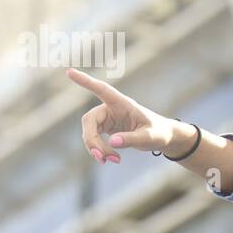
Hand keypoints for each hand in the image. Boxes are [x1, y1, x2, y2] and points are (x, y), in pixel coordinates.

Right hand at [66, 67, 181, 163]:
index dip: (86, 82)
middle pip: (89, 121)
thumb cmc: (159, 133)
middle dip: (92, 140)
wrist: (163, 137)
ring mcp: (107, 118)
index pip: (101, 90)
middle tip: (101, 157)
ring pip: (89, 132)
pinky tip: (111, 159)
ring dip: (96, 148)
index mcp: (122, 104)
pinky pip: (94, 139)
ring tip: (113, 160)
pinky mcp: (106, 128)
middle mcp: (111, 108)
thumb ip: (132, 139)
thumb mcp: (149, 138)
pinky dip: (100, 151)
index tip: (69, 72)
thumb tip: (112, 142)